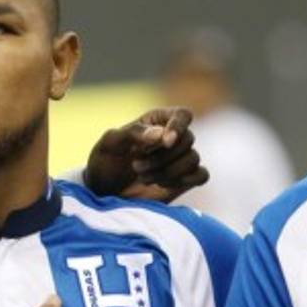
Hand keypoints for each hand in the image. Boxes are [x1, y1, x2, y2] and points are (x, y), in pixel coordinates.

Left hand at [84, 107, 207, 203]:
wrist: (105, 191)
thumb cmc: (105, 161)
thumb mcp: (110, 143)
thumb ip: (133, 133)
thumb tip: (161, 134)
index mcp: (157, 120)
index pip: (182, 115)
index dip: (178, 127)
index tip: (165, 142)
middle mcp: (172, 137)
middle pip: (188, 139)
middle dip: (163, 157)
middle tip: (136, 166)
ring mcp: (180, 158)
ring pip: (193, 159)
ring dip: (168, 171)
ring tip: (143, 177)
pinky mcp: (185, 179)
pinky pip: (201, 175)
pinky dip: (184, 180)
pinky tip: (161, 184)